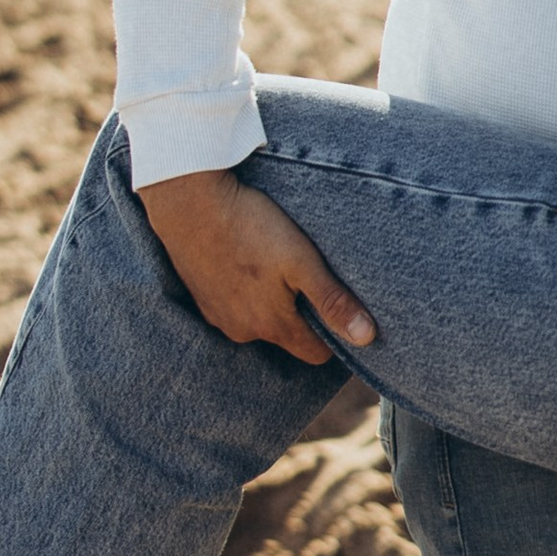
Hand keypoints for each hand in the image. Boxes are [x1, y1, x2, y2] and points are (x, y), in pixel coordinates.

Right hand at [139, 168, 376, 363]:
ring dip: (269, 301)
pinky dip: (243, 290)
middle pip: (287, 336)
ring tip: (273, 262)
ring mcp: (217, 316)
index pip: (316, 354)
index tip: (337, 305)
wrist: (189, 201)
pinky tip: (245, 259)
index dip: (333, 334)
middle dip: (301, 314)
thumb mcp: (301, 260)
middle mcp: (243, 331)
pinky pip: (232, 306)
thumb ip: (332, 300)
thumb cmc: (250, 226)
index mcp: (273, 326)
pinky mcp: (200, 298)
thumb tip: (367, 338)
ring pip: (258, 320)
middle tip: (306, 274)